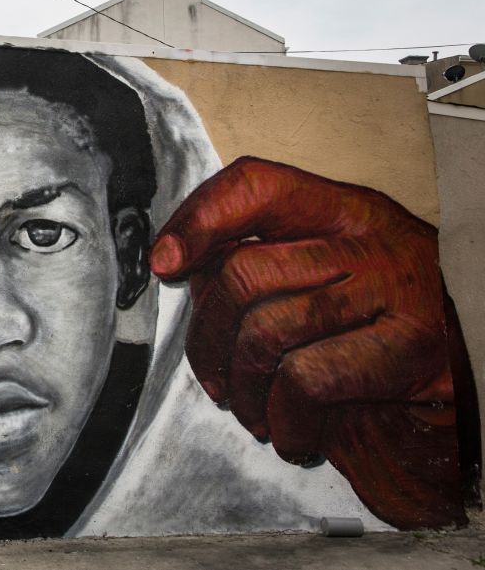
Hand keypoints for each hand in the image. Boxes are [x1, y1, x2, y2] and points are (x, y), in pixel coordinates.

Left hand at [151, 156, 472, 528]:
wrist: (459, 417)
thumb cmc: (377, 357)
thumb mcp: (321, 294)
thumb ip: (263, 271)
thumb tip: (186, 266)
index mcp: (346, 215)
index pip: (258, 185)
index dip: (199, 218)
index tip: (165, 261)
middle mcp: (373, 241)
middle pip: (243, 271)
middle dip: (208, 337)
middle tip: (214, 378)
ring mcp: (396, 291)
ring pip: (265, 329)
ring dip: (243, 389)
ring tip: (254, 413)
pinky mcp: (410, 350)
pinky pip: (304, 380)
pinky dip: (284, 419)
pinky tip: (294, 434)